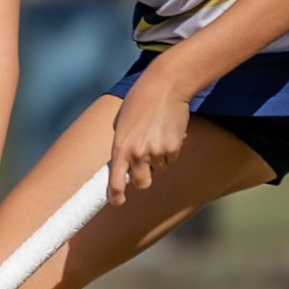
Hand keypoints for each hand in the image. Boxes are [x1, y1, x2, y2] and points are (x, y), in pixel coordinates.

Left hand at [108, 68, 192, 205]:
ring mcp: (156, 152)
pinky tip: (167, 132)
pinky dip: (170, 151)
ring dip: (158, 159)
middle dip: (144, 179)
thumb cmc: (140, 101)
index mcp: (119, 147)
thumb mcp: (122, 123)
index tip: (117, 202)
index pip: (115, 181)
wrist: (165, 86)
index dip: (116, 196)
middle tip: (145, 169)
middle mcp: (137, 153)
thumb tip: (124, 166)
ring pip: (159, 169)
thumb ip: (122, 145)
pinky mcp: (173, 148)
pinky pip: (171, 159)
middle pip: (142, 183)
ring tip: (156, 134)